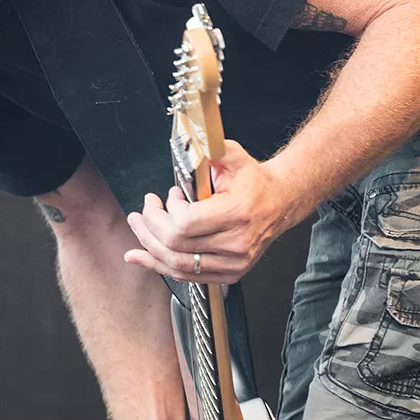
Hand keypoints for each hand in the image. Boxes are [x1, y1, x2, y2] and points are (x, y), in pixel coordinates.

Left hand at [122, 140, 294, 284]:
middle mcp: (236, 242)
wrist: (282, 201)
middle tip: (143, 210)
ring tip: (137, 229)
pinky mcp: (231, 273)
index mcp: (237, 213)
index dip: (168, 211)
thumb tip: (187, 143)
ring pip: (178, 265)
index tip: (169, 196)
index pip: (185, 224)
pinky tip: (143, 256)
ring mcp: (234, 262)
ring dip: (149, 247)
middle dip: (151, 226)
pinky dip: (161, 266)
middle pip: (176, 245)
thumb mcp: (234, 156)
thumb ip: (209, 149)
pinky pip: (188, 276)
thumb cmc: (256, 182)